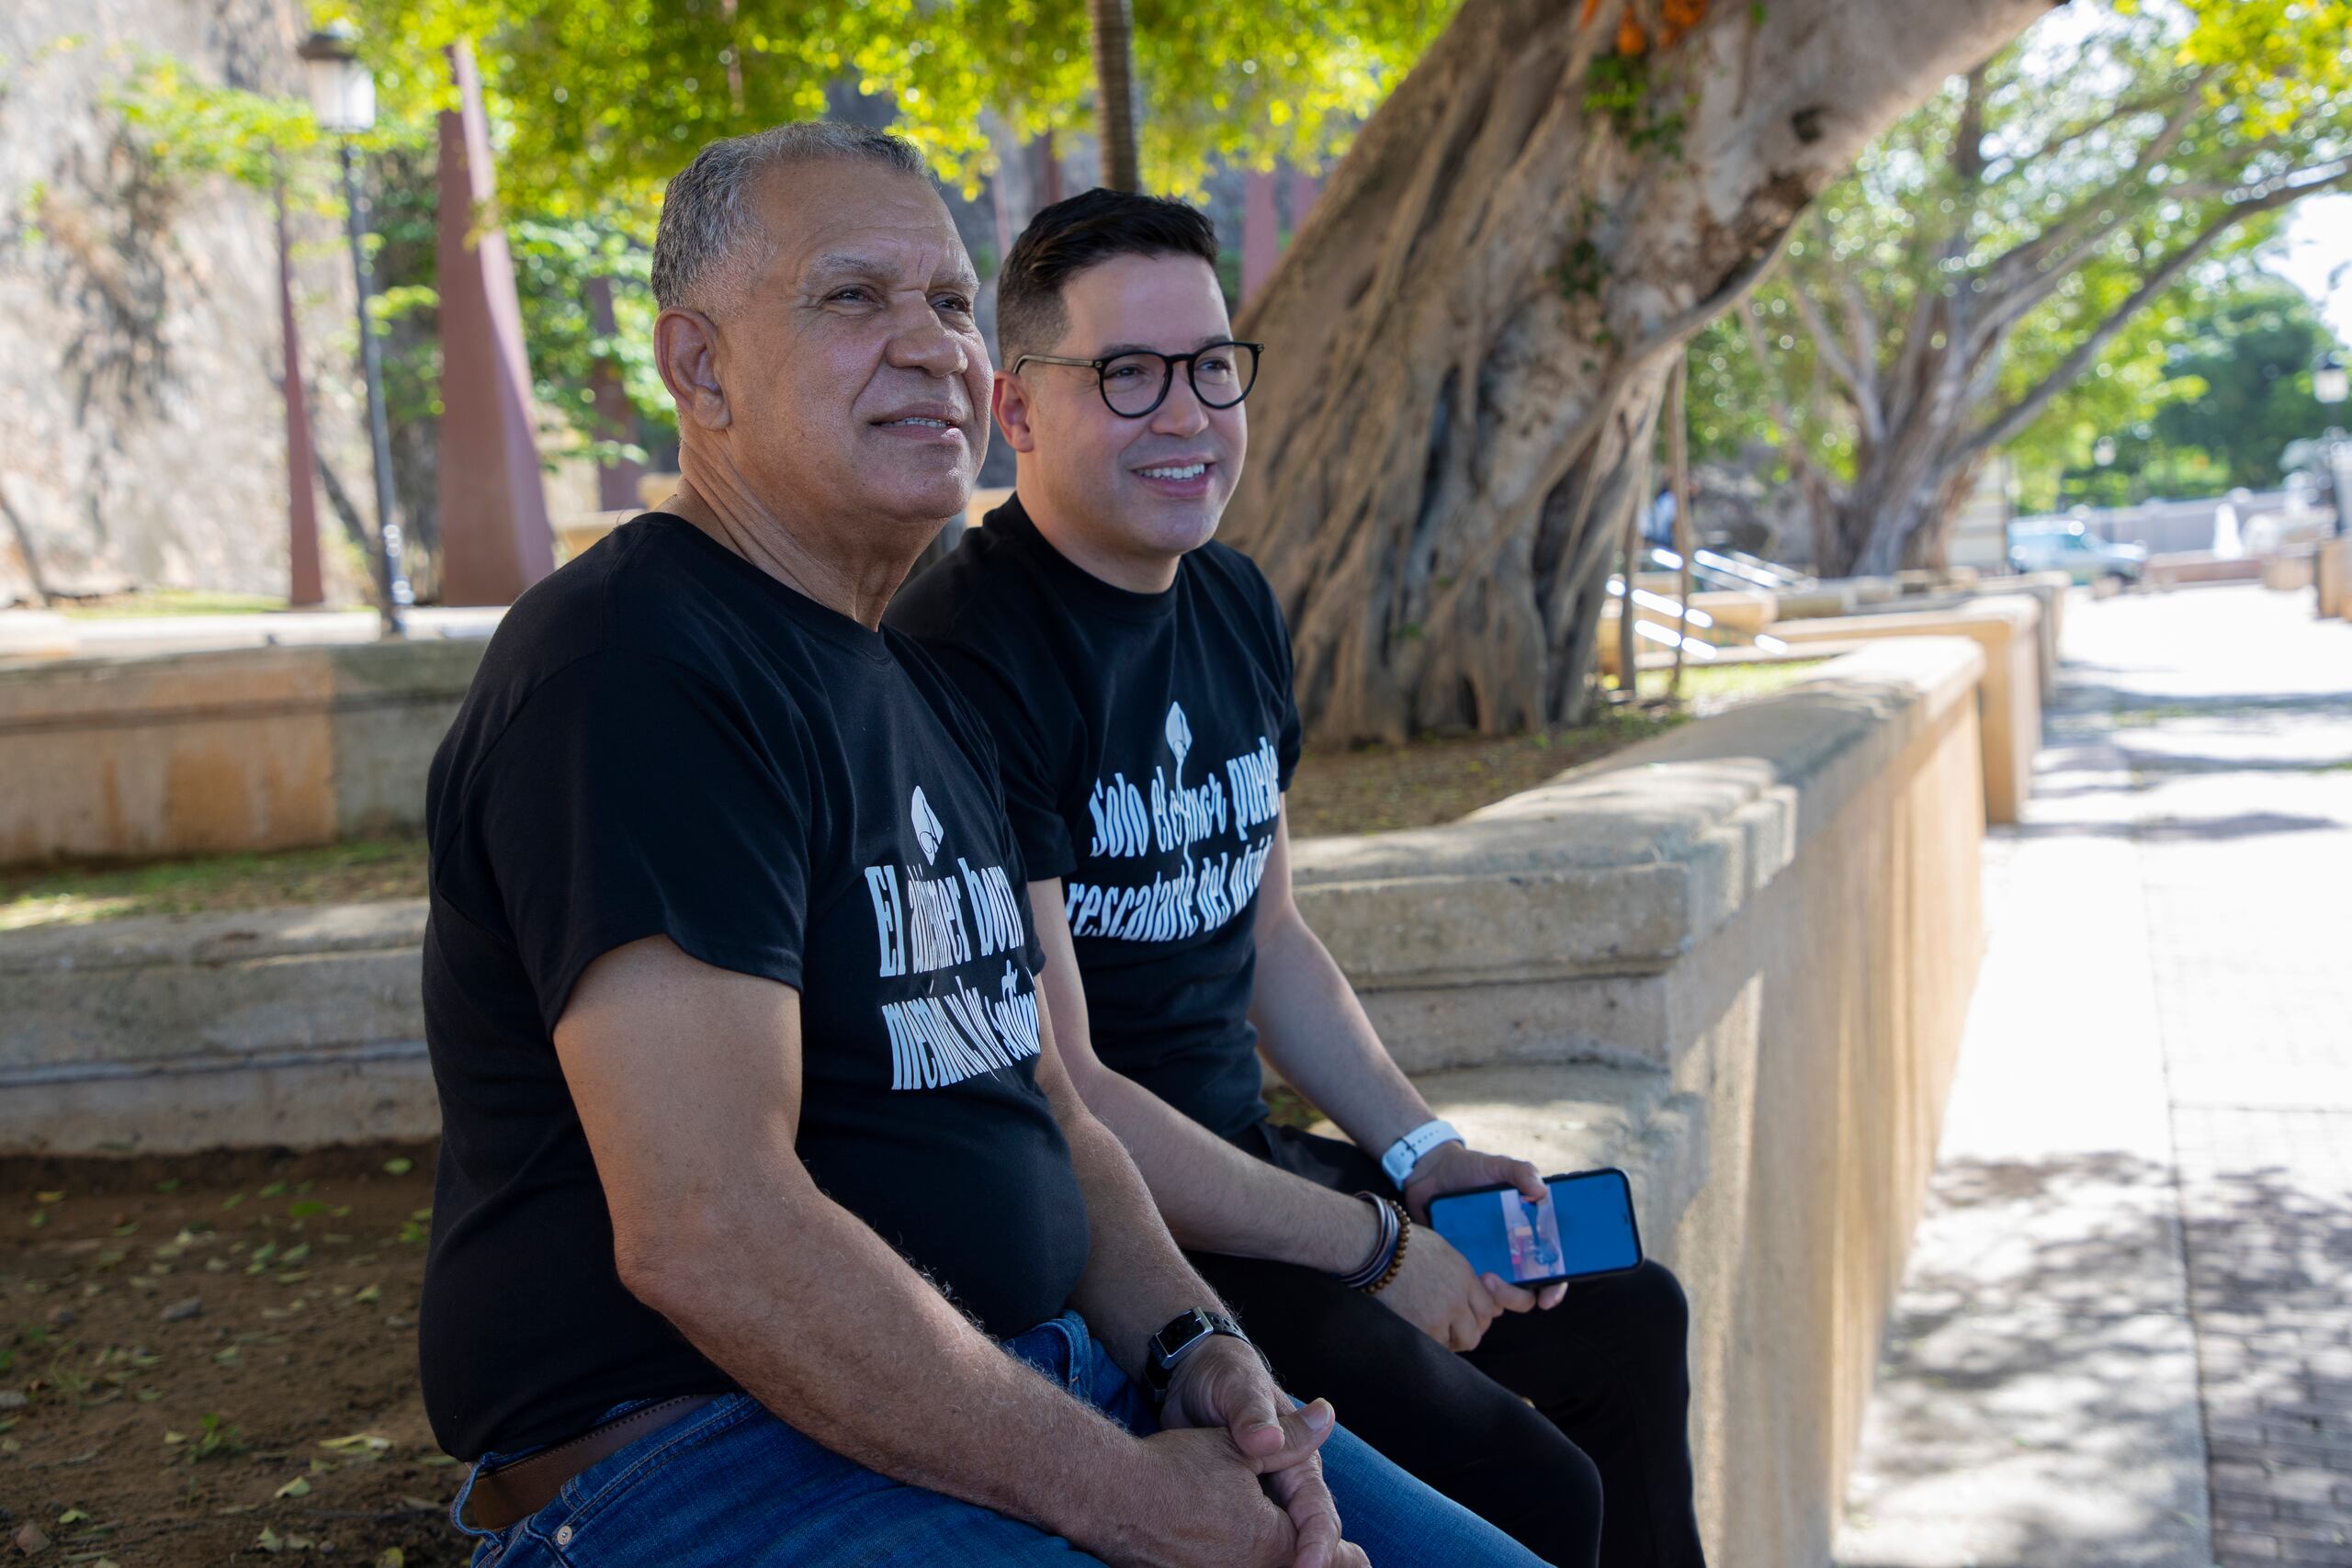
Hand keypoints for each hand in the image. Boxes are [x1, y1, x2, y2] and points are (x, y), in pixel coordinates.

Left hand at [1159, 1337, 1358, 1567]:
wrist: (1190, 1374)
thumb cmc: (1222, 1375)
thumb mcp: (1236, 1386)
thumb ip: (1252, 1413)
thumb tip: (1269, 1441)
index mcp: (1299, 1459)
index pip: (1319, 1513)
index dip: (1318, 1544)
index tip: (1307, 1567)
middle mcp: (1285, 1485)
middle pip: (1304, 1540)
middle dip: (1304, 1566)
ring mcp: (1259, 1498)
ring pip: (1276, 1547)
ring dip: (1276, 1565)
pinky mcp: (1233, 1506)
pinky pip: (1245, 1544)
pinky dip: (1247, 1561)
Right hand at [1370, 1224, 1503, 1351]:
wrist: (1371, 1249)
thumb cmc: (1403, 1245)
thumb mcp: (1443, 1252)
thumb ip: (1466, 1277)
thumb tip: (1489, 1299)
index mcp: (1463, 1277)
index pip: (1488, 1309)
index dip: (1480, 1316)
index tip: (1469, 1317)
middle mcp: (1455, 1300)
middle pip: (1475, 1334)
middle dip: (1466, 1333)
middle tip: (1452, 1329)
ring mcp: (1436, 1318)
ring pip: (1454, 1344)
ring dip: (1445, 1339)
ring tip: (1430, 1326)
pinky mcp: (1416, 1330)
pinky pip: (1432, 1346)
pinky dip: (1427, 1342)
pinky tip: (1417, 1328)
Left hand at [1401, 1144, 1570, 1311]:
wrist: (1430, 1171)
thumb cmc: (1469, 1169)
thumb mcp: (1498, 1166)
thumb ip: (1522, 1172)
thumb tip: (1542, 1192)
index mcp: (1529, 1232)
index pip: (1552, 1268)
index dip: (1555, 1288)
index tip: (1546, 1297)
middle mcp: (1512, 1253)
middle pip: (1526, 1291)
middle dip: (1516, 1296)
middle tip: (1494, 1281)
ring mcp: (1487, 1261)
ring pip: (1498, 1298)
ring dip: (1495, 1297)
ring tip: (1480, 1277)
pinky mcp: (1462, 1265)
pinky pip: (1470, 1291)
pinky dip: (1470, 1293)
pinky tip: (1464, 1279)